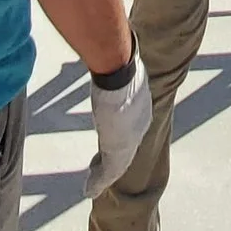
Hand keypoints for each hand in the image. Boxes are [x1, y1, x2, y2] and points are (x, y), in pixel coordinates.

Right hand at [86, 50, 151, 194]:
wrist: (120, 71)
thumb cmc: (118, 61)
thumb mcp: (120, 62)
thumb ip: (116, 59)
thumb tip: (112, 39)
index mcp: (141, 108)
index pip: (130, 128)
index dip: (119, 138)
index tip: (109, 144)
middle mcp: (140, 126)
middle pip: (125, 149)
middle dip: (114, 161)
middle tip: (99, 170)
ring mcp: (131, 140)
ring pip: (116, 165)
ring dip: (103, 176)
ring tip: (93, 187)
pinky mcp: (118, 150)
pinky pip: (108, 172)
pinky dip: (98, 182)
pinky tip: (89, 191)